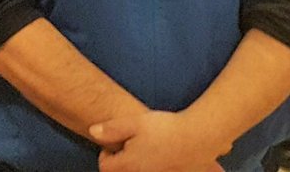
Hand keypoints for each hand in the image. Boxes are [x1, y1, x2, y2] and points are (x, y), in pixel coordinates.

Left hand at [90, 111, 227, 171]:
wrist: (198, 138)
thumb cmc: (165, 129)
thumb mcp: (135, 122)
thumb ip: (112, 129)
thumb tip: (92, 132)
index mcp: (129, 164)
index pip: (105, 168)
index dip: (106, 155)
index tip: (113, 145)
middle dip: (121, 163)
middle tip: (128, 147)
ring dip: (136, 165)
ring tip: (144, 151)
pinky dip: (151, 166)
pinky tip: (158, 156)